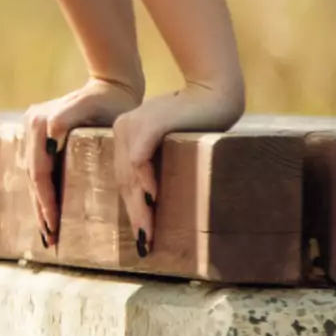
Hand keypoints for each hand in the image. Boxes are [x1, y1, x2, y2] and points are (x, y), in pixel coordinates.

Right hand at [24, 78, 140, 248]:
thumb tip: (50, 129)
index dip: (45, 200)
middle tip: (49, 239)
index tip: (54, 224)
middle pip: (33, 177)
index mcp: (40, 124)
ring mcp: (34, 132)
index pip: (39, 171)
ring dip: (40, 203)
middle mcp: (31, 127)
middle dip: (41, 209)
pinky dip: (44, 191)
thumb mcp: (92, 106)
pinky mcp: (43, 136)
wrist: (114, 84)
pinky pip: (40, 169)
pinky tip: (50, 208)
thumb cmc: (111, 99)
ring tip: (48, 230)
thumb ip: (68, 115)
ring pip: (34, 176)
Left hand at [103, 80, 246, 253]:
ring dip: (139, 206)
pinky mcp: (148, 124)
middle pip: (123, 179)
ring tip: (148, 231)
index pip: (122, 177)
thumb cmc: (195, 118)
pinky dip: (145, 181)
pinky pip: (139, 159)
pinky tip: (153, 202)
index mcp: (123, 132)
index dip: (130, 206)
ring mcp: (131, 125)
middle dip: (134, 214)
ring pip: (129, 174)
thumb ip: (153, 160)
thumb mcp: (167, 140)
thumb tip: (151, 195)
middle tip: (143, 242)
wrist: (214, 93)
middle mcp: (122, 128)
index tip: (138, 233)